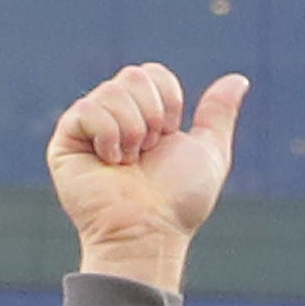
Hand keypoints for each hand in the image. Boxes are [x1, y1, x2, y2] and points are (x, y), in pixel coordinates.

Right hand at [47, 62, 245, 293]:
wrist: (149, 231)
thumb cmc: (178, 202)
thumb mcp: (209, 152)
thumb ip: (218, 114)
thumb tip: (239, 79)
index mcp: (145, 115)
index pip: (153, 73)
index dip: (168, 99)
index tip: (169, 137)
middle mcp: (115, 117)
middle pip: (133, 75)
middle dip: (152, 114)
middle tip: (148, 152)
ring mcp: (88, 129)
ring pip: (111, 90)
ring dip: (132, 129)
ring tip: (129, 162)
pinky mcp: (65, 142)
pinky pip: (86, 109)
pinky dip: (108, 134)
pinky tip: (110, 162)